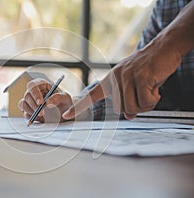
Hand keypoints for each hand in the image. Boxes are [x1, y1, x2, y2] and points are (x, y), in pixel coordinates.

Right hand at [18, 78, 73, 122]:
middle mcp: (34, 93)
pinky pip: (25, 114)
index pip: (33, 85)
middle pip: (27, 95)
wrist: (65, 114)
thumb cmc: (65, 102)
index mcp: (42, 85)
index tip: (41, 103)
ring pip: (22, 104)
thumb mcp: (66, 98)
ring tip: (41, 116)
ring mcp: (30, 102)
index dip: (35, 93)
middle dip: (34, 105)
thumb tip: (48, 103)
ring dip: (30, 111)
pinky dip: (30, 118)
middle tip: (42, 113)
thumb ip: (58, 98)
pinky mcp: (29, 112)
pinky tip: (38, 120)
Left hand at [63, 37, 181, 119]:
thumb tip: (129, 116)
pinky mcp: (141, 77)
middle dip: (136, 107)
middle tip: (147, 94)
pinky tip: (156, 86)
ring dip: (146, 104)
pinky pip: (145, 101)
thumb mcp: (135, 85)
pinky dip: (154, 99)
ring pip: (132, 108)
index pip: (92, 95)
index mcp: (111, 80)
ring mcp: (127, 77)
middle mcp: (115, 78)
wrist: (164, 47)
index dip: (79, 107)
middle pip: (121, 109)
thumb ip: (129, 100)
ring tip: (151, 89)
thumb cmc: (149, 68)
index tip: (66, 115)